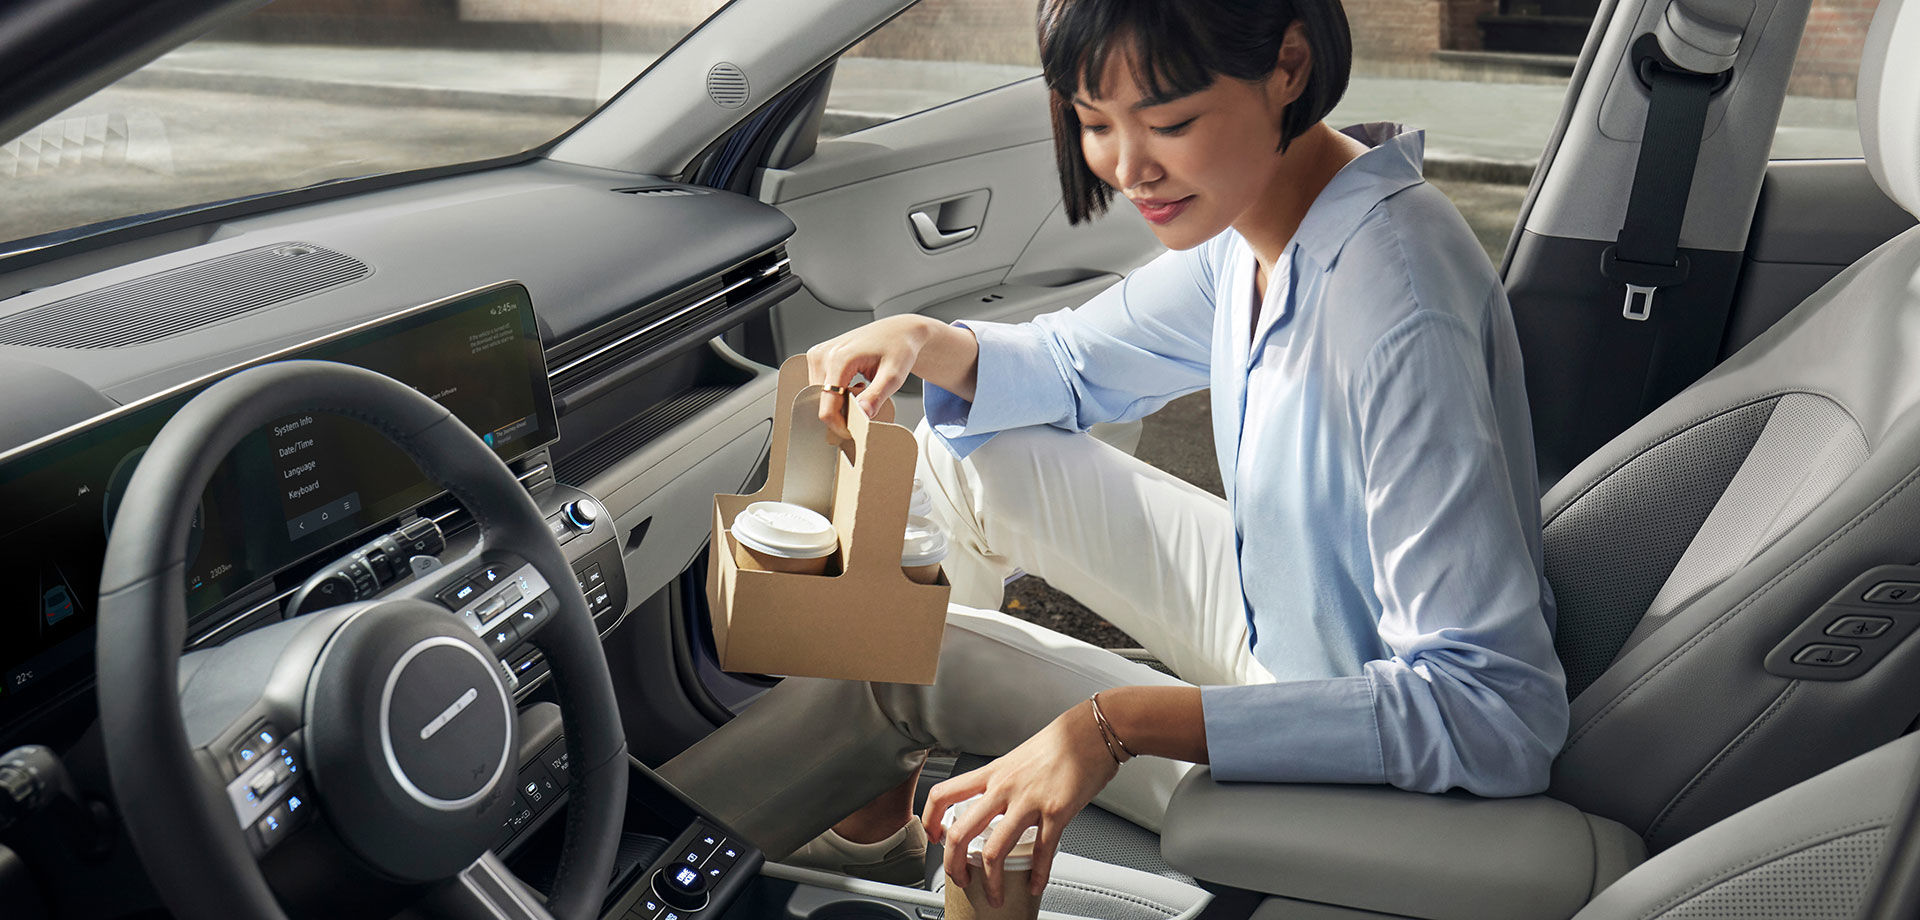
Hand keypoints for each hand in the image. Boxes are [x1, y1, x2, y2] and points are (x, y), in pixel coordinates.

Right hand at [806, 315, 938, 439]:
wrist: (897, 331)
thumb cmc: (898, 348)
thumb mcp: (894, 375)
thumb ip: (877, 396)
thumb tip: (861, 416)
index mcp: (839, 359)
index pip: (827, 406)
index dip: (839, 425)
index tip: (855, 431)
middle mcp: (822, 355)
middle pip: (821, 403)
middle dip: (841, 411)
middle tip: (866, 402)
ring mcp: (817, 355)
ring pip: (820, 396)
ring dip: (839, 402)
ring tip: (861, 389)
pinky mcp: (817, 357)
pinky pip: (820, 386)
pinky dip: (837, 392)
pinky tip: (853, 384)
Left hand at [922, 701, 1118, 906]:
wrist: (1092, 732)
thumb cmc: (1060, 742)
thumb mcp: (1018, 757)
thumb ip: (1003, 782)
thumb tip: (995, 804)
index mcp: (993, 773)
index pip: (943, 794)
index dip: (930, 820)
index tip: (934, 838)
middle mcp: (1004, 787)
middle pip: (960, 832)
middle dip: (954, 865)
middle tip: (959, 878)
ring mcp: (1029, 801)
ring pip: (994, 851)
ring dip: (991, 883)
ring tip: (995, 895)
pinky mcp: (1056, 812)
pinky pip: (1042, 852)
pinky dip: (1038, 876)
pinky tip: (1036, 885)